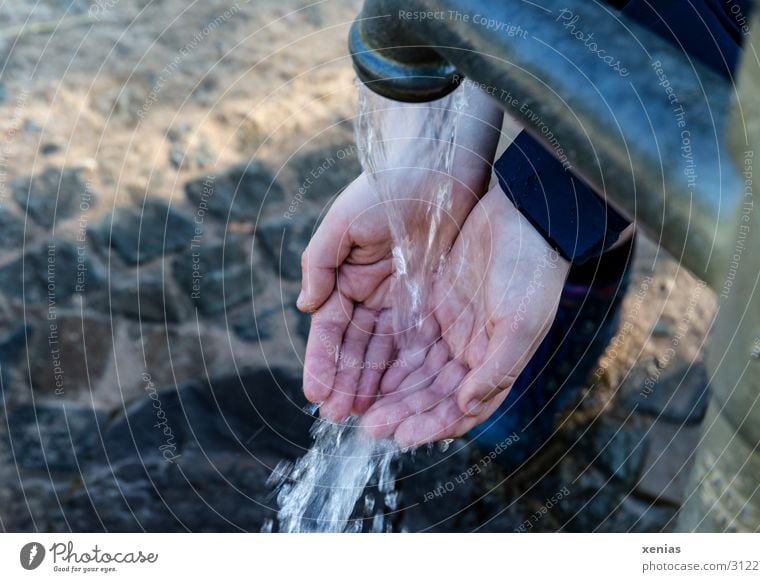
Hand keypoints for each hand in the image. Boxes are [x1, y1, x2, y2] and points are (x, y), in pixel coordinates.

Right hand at [298, 84, 501, 418]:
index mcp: (348, 279)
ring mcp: (405, 303)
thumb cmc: (389, 189)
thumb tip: (305, 307)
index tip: (317, 395)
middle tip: (341, 418)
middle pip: (357, 351)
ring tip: (369, 418)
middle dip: (348, 384)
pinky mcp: (435, 305)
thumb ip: (320, 263)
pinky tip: (402, 395)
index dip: (323, 363)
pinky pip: (421, 345)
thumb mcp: (345, 221)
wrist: (443, 167)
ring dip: (375, 386)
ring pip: (387, 355)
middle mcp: (374, 297)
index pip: (331, 332)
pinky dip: (409, 371)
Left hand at [359, 186, 568, 446]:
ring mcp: (451, 330)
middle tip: (371, 427)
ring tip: (360, 408)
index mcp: (495, 362)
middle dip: (403, 413)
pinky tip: (367, 373)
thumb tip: (467, 406)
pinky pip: (406, 341)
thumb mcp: (520, 321)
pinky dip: (389, 359)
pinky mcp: (433, 306)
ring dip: (391, 392)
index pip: (461, 408)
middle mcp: (471, 353)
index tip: (401, 437)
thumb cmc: (530, 270)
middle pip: (432, 395)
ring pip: (415, 372)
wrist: (522, 215)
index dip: (432, 426)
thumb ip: (497, 368)